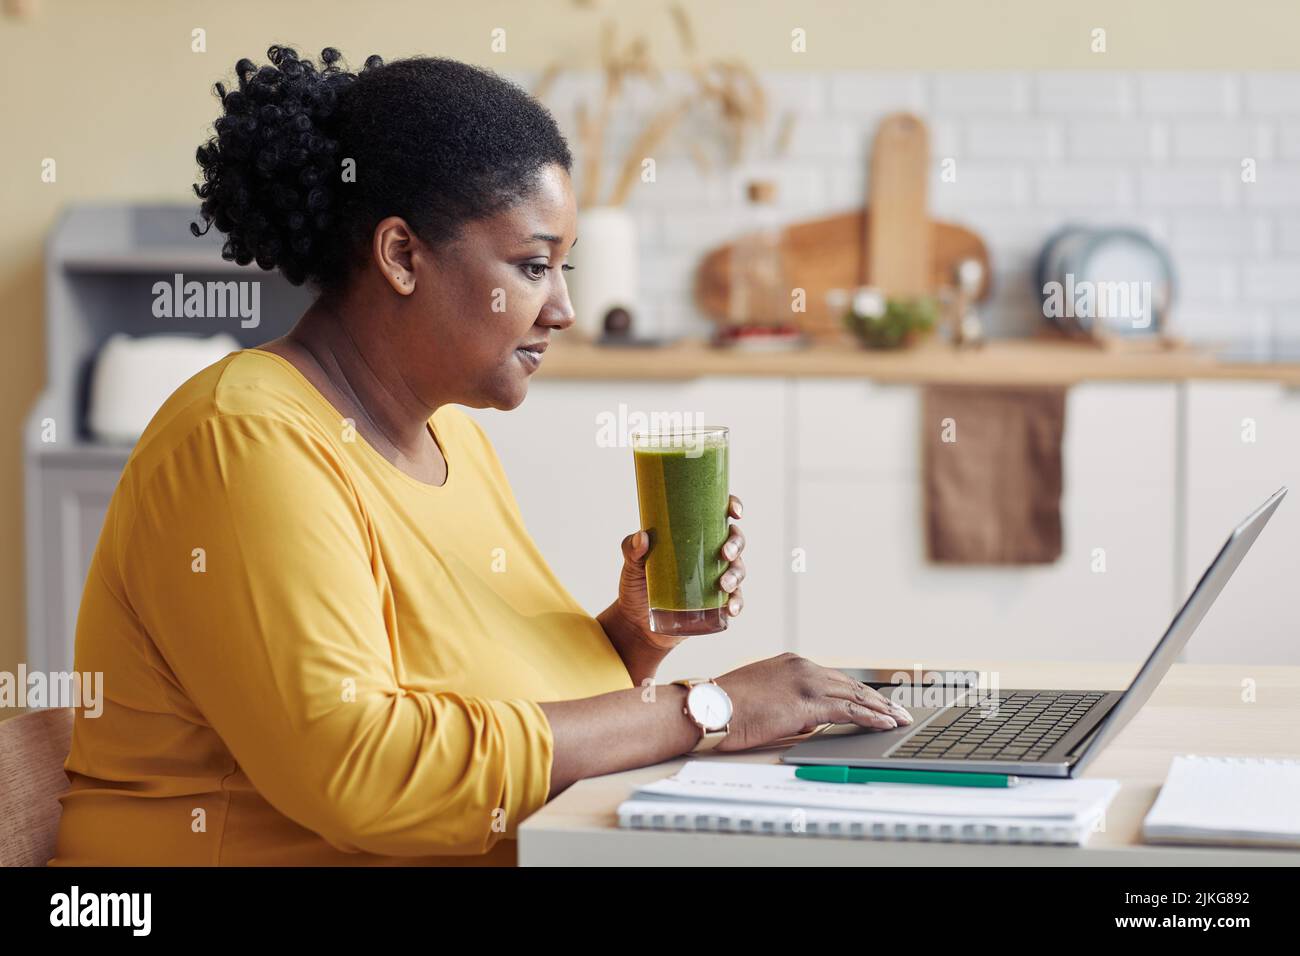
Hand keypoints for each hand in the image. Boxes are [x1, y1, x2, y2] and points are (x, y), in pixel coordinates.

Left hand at [605, 494, 746, 653]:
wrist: (636, 623)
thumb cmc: (637, 586)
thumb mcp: (632, 564)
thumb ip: (631, 548)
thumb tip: (642, 537)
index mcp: (693, 537)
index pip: (718, 516)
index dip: (732, 507)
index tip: (734, 512)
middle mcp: (709, 555)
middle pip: (735, 541)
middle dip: (736, 545)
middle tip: (725, 553)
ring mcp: (715, 579)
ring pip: (738, 570)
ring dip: (736, 575)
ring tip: (724, 584)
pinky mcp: (716, 604)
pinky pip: (734, 601)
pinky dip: (736, 603)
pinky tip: (730, 608)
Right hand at [711, 653, 913, 751]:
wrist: (709, 707)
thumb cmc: (726, 707)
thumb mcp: (762, 697)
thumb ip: (789, 702)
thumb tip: (809, 719)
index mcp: (791, 663)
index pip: (834, 678)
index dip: (858, 691)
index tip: (876, 700)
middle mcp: (802, 667)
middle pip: (850, 683)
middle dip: (877, 698)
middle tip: (899, 710)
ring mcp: (806, 682)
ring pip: (855, 695)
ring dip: (882, 708)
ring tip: (901, 719)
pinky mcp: (807, 702)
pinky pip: (849, 710)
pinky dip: (872, 717)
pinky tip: (886, 724)